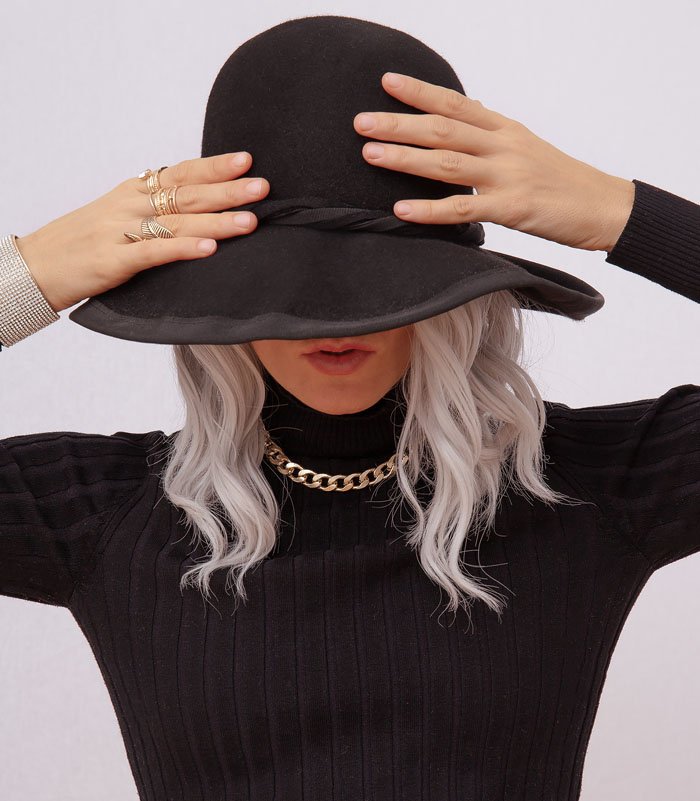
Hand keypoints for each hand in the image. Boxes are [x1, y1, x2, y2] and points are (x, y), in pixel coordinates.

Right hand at [14, 153, 269, 312]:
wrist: (34, 266)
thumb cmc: (80, 244)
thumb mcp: (117, 216)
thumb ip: (152, 210)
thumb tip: (194, 208)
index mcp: (132, 192)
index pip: (180, 174)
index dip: (214, 167)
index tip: (246, 160)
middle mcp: (130, 205)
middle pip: (186, 195)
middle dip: (228, 190)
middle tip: (262, 186)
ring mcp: (121, 231)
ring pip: (177, 222)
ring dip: (217, 221)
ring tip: (250, 221)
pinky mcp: (113, 260)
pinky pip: (154, 253)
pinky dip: (183, 249)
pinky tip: (210, 250)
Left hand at [353, 72, 635, 253]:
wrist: (604, 206)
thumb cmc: (561, 181)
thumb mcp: (525, 150)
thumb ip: (488, 143)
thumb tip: (451, 141)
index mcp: (505, 129)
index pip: (456, 104)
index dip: (420, 92)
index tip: (386, 82)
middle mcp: (503, 145)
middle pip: (442, 129)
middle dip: (398, 124)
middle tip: (360, 122)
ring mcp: (507, 176)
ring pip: (447, 163)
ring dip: (405, 158)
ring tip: (369, 155)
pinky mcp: (512, 208)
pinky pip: (463, 209)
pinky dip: (429, 210)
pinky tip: (401, 210)